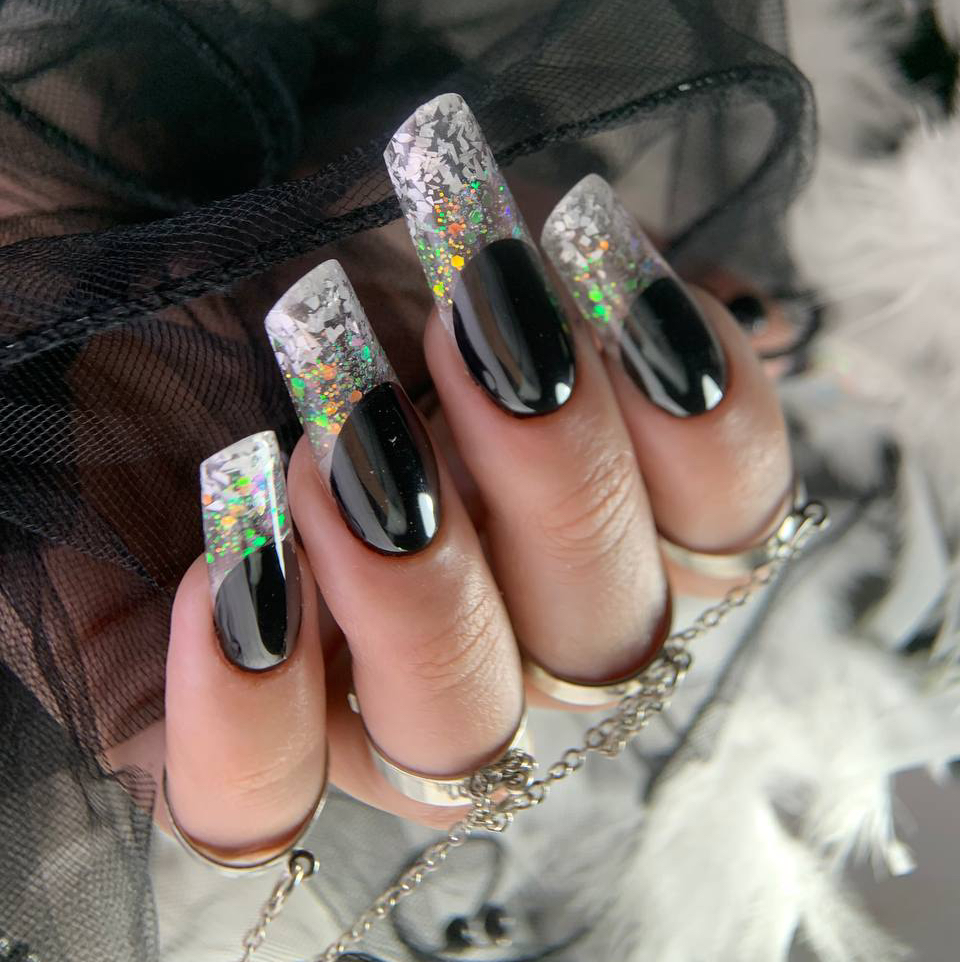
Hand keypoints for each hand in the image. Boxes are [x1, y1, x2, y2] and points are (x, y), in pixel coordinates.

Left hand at [129, 107, 792, 864]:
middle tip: (463, 324)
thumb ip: (582, 274)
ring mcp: (358, 694)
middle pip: (612, 643)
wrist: (84, 253)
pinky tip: (225, 566)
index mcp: (581, 508)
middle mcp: (501, 622)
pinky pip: (257, 806)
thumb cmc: (276, 224)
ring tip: (328, 436)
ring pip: (461, 739)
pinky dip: (254, 706)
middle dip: (559, 481)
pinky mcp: (213, 727)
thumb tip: (729, 313)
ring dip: (418, 589)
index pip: (725, 528)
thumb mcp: (438, 217)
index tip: (600, 258)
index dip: (708, 419)